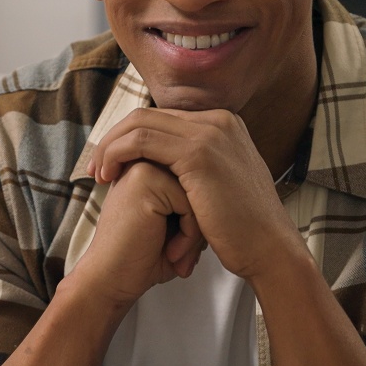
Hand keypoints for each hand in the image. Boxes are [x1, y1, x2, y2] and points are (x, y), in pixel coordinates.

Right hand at [71, 158, 205, 310]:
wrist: (111, 281)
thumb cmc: (142, 259)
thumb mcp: (176, 226)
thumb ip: (195, 203)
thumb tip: (228, 193)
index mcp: (149, 169)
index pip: (198, 185)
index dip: (196, 220)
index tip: (175, 248)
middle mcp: (144, 162)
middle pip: (199, 186)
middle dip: (198, 225)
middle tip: (179, 255)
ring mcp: (142, 167)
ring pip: (198, 193)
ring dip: (195, 232)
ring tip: (175, 255)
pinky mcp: (145, 180)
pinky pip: (191, 202)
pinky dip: (190, 235)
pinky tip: (171, 252)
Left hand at [88, 108, 304, 282]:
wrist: (270, 250)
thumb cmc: (242, 230)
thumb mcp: (220, 185)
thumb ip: (199, 167)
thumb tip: (169, 166)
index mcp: (223, 124)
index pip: (162, 118)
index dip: (130, 137)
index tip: (110, 163)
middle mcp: (218, 120)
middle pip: (147, 115)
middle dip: (114, 139)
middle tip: (95, 167)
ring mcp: (210, 133)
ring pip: (140, 124)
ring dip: (110, 147)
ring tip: (98, 175)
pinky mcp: (199, 154)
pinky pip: (142, 142)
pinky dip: (118, 155)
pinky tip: (109, 177)